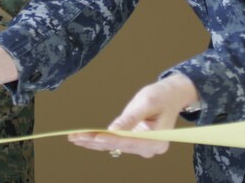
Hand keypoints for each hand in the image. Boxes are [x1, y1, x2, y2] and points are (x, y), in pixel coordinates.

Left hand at [68, 73, 198, 157]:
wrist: (171, 95)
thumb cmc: (161, 96)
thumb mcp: (147, 102)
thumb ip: (130, 118)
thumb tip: (113, 130)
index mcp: (157, 141)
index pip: (129, 142)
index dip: (110, 139)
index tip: (94, 136)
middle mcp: (149, 149)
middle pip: (118, 146)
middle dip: (95, 141)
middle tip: (75, 137)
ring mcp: (141, 147)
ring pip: (113, 145)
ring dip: (93, 141)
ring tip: (73, 137)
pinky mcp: (133, 142)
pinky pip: (114, 142)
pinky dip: (98, 139)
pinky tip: (83, 138)